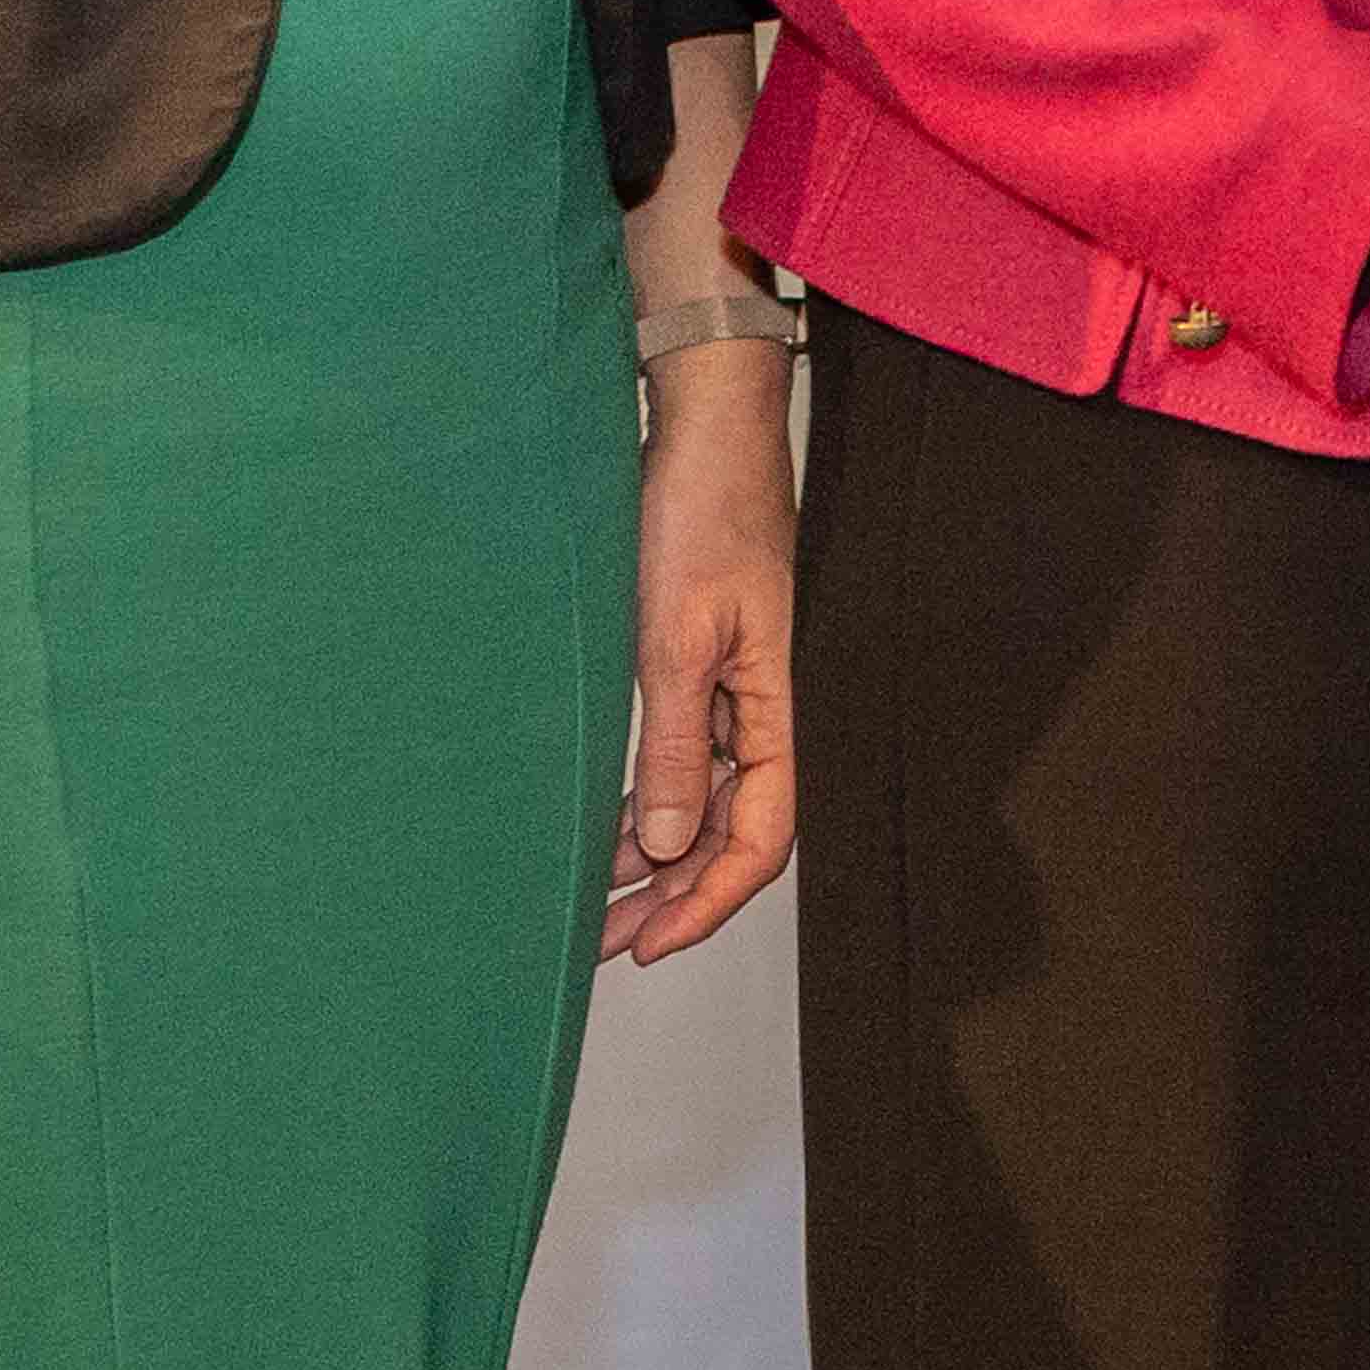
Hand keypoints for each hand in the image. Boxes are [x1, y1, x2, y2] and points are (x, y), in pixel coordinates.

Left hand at [605, 354, 804, 962]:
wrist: (708, 424)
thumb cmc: (702, 510)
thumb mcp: (675, 635)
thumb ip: (675, 743)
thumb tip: (668, 843)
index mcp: (774, 703)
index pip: (761, 836)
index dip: (709, 900)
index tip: (650, 943)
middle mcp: (760, 706)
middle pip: (734, 833)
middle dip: (675, 897)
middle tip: (606, 945)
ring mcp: (732, 686)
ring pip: (705, 803)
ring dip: (655, 858)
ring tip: (595, 904)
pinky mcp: (702, 661)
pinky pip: (684, 759)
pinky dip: (649, 803)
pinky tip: (608, 828)